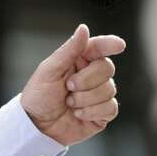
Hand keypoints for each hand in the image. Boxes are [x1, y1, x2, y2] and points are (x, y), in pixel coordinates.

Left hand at [21, 24, 125, 145]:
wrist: (36, 127)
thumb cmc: (39, 96)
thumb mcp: (49, 70)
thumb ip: (69, 50)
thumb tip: (84, 28)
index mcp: (78, 60)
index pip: (98, 47)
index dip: (110, 44)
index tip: (119, 45)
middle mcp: (91, 75)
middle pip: (107, 68)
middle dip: (87, 80)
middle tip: (69, 87)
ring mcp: (98, 95)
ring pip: (110, 89)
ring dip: (86, 98)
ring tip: (70, 103)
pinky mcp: (102, 113)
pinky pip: (111, 108)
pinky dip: (93, 111)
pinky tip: (79, 114)